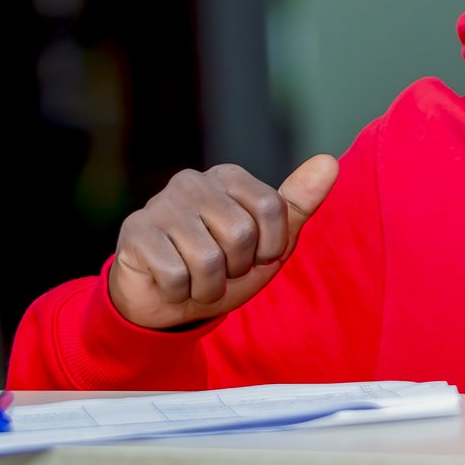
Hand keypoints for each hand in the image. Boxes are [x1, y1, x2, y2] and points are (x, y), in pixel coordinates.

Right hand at [108, 155, 339, 329]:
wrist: (166, 303)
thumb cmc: (223, 267)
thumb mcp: (269, 242)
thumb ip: (298, 203)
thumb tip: (329, 162)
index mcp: (228, 176)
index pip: (272, 208)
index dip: (270, 246)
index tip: (255, 255)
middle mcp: (192, 181)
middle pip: (240, 234)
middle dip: (236, 268)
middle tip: (219, 269)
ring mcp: (160, 205)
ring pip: (208, 259)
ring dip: (208, 287)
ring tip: (196, 280)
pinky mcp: (135, 233)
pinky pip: (176, 275)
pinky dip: (180, 292)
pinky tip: (170, 283)